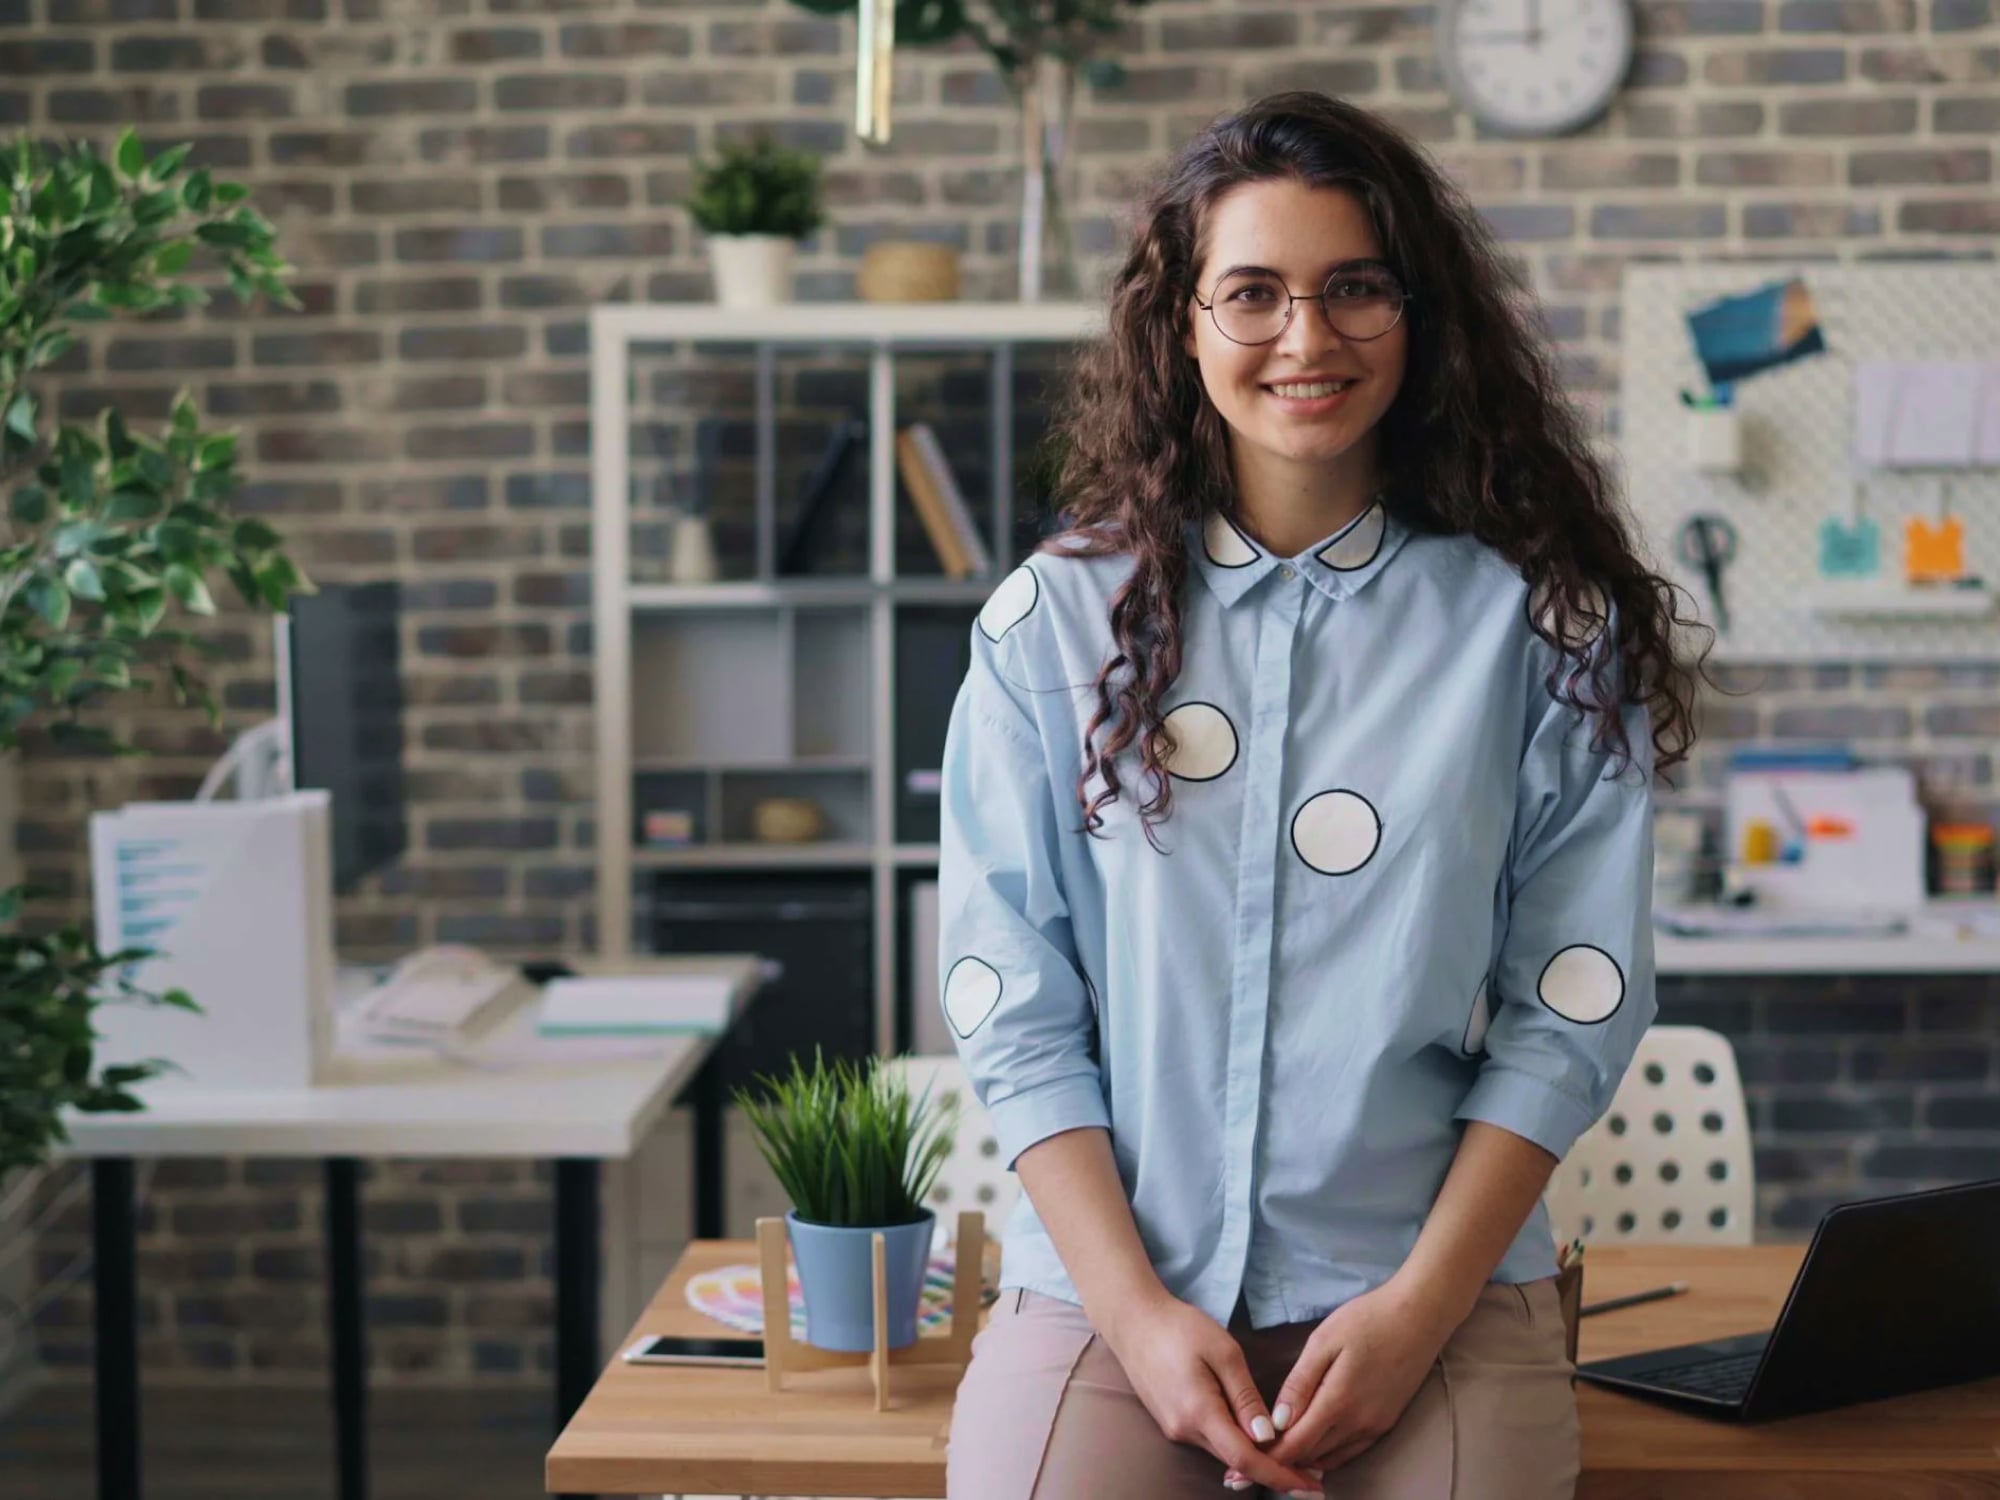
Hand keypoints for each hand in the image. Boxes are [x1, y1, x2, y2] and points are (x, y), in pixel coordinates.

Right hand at [1097, 1288, 1325, 1495]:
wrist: (1133, 1320)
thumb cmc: (1180, 1327)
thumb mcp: (1223, 1352)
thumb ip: (1246, 1396)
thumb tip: (1267, 1437)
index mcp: (1200, 1413)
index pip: (1246, 1460)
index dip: (1281, 1476)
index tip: (1311, 1486)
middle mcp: (1185, 1430)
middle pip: (1237, 1462)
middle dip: (1274, 1469)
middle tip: (1312, 1469)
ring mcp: (1175, 1429)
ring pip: (1223, 1451)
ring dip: (1254, 1456)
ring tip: (1288, 1450)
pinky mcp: (1171, 1422)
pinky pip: (1210, 1439)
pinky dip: (1235, 1443)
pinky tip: (1250, 1433)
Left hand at [1227, 1277, 1458, 1480]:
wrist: (1420, 1316)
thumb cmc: (1367, 1320)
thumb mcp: (1324, 1341)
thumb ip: (1300, 1383)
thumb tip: (1277, 1422)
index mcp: (1338, 1402)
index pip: (1296, 1444)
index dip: (1268, 1457)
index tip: (1241, 1463)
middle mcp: (1358, 1423)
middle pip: (1311, 1456)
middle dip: (1280, 1463)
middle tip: (1248, 1466)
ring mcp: (1375, 1426)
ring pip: (1331, 1457)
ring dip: (1304, 1462)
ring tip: (1275, 1461)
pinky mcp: (1387, 1423)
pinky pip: (1351, 1451)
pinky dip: (1328, 1456)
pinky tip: (1313, 1451)